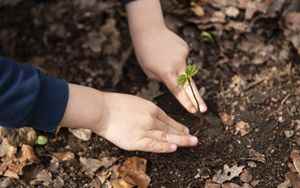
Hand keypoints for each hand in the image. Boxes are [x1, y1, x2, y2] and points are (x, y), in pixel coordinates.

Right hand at [61, 84, 197, 152]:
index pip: (168, 119)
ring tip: (191, 143)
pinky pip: (153, 145)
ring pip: (166, 137)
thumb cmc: (114, 104)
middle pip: (170, 128)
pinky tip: (174, 148)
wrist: (101, 109)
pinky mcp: (136, 141)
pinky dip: (164, 147)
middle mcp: (151, 119)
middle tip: (194, 139)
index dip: (178, 125)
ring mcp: (145, 130)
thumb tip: (155, 118)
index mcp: (151, 108)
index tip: (185, 129)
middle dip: (183, 134)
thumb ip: (146, 111)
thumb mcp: (135, 102)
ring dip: (180, 140)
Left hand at [127, 0, 206, 112]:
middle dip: (197, 99)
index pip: (178, 92)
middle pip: (189, 86)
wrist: (149, 30)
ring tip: (162, 58)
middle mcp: (178, 66)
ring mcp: (183, 56)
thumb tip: (176, 81)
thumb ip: (164, 79)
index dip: (186, 102)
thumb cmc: (145, 53)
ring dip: (176, 69)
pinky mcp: (186, 49)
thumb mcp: (149, 71)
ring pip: (184, 69)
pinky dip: (176, 58)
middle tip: (204, 110)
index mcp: (166, 73)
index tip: (194, 111)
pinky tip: (167, 51)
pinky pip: (182, 59)